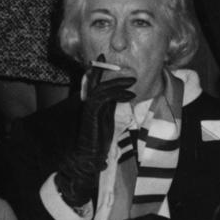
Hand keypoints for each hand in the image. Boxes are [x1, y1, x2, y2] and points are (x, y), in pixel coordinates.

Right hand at [53, 59, 136, 207]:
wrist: (86, 160)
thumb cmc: (96, 145)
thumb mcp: (107, 121)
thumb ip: (109, 108)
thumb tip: (119, 96)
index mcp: (91, 107)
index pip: (93, 85)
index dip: (96, 72)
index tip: (102, 59)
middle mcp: (87, 107)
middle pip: (95, 84)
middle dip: (106, 73)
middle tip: (120, 68)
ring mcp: (88, 111)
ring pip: (100, 89)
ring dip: (117, 83)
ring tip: (133, 82)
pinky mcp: (91, 116)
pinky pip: (102, 99)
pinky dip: (116, 94)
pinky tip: (130, 96)